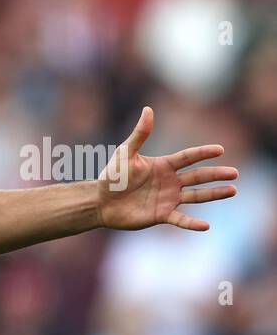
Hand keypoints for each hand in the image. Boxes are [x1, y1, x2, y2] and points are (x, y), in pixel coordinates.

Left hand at [96, 106, 238, 230]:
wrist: (100, 202)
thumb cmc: (111, 176)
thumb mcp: (125, 153)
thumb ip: (140, 134)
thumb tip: (148, 109)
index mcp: (164, 165)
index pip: (189, 157)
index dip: (203, 153)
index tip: (220, 150)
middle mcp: (170, 182)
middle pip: (198, 176)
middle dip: (216, 174)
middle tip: (235, 173)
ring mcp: (168, 199)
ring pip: (196, 196)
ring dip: (214, 194)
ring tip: (232, 190)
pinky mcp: (161, 215)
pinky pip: (180, 219)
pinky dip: (192, 223)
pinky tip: (206, 225)